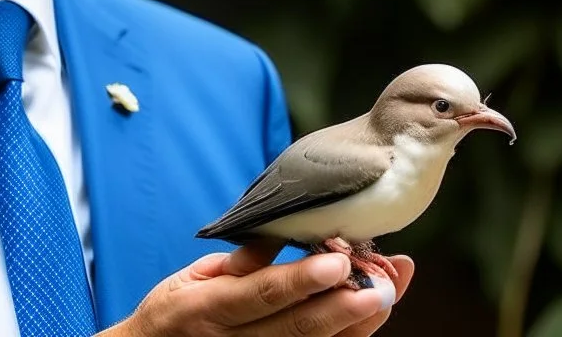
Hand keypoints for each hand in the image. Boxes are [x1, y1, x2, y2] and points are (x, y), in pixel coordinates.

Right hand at [103, 242, 413, 336]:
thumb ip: (238, 261)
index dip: (302, 279)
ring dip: (355, 324)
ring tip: (387, 294)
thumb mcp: (193, 277)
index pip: (262, 294)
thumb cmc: (175, 311)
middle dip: (345, 306)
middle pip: (297, 328)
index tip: (338, 260)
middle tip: (384, 283)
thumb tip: (281, 235)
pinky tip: (369, 317)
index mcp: (211, 308)